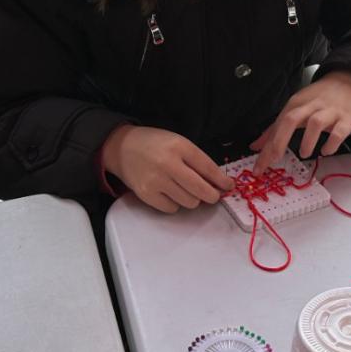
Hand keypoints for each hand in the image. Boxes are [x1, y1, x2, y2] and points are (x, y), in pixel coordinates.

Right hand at [102, 125, 233, 212]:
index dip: (221, 180)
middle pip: (200, 190)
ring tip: (186, 190)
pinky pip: (172, 209)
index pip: (208, 168)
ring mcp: (156, 181)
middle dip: (212, 195)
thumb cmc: (154, 144)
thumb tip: (217, 182)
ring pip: (189, 202)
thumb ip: (197, 160)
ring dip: (193, 199)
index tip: (228, 186)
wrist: (121, 147)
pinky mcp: (146, 194)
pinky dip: (176, 204)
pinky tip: (171, 193)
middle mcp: (168, 164)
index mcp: (179, 146)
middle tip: (212, 195)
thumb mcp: (178, 142)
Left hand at [250, 70, 350, 173]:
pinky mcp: (346, 119)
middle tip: (275, 158)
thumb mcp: (295, 107)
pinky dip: (331, 143)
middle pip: (291, 119)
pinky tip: (326, 151)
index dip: (266, 147)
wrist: (348, 80)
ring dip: (308, 141)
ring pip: (315, 123)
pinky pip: (338, 132)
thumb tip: (256, 146)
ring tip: (304, 154)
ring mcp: (329, 112)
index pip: (276, 125)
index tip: (259, 167)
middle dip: (280, 140)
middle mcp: (311, 106)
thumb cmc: (320, 97)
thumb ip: (275, 128)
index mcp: (296, 104)